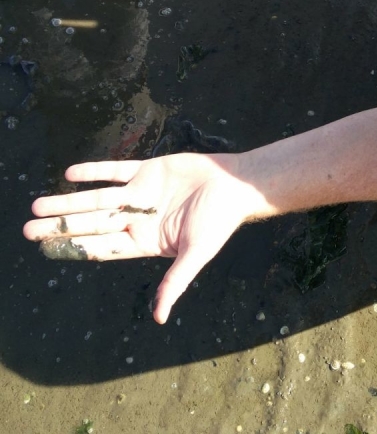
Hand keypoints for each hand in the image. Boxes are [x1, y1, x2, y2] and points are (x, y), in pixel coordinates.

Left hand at [22, 152, 268, 323]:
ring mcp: (140, 194)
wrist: (236, 184)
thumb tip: (160, 318)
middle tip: (28, 228)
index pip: (101, 247)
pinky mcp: (148, 171)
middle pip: (91, 223)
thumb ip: (175, 282)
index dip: (73, 249)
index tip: (45, 251)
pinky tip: (71, 174)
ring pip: (97, 198)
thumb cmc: (219, 221)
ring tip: (38, 204)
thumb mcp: (196, 254)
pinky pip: (116, 171)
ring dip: (69, 200)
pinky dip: (94, 171)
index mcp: (144, 241)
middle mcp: (137, 218)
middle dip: (61, 226)